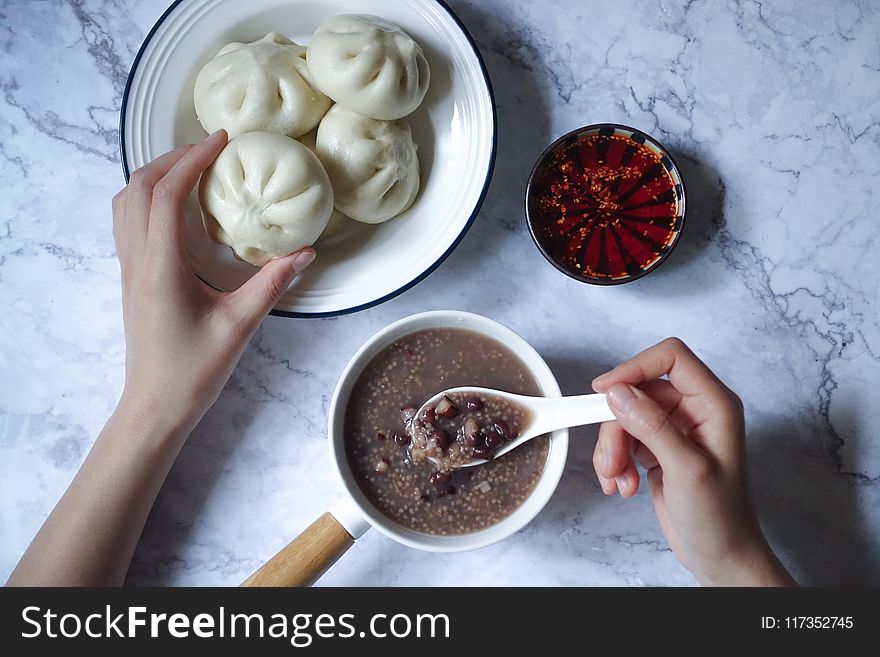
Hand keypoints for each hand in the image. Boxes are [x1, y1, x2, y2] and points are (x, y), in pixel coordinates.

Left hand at [112, 130, 315, 437]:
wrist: (156, 405)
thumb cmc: (194, 371)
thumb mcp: (240, 326)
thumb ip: (273, 285)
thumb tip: (306, 253)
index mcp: (161, 267)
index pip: (167, 195)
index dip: (192, 160)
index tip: (221, 141)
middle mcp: (137, 260)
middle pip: (138, 188)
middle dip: (172, 158)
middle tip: (210, 148)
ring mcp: (129, 269)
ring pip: (126, 202)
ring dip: (154, 175)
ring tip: (191, 168)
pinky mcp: (132, 278)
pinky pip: (128, 222)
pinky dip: (147, 198)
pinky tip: (176, 206)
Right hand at [591, 338, 793, 585]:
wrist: (720, 556)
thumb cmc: (721, 518)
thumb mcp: (686, 469)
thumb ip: (652, 426)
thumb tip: (619, 393)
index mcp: (714, 404)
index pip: (671, 357)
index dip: (635, 367)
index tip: (605, 391)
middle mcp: (695, 410)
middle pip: (637, 392)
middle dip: (616, 426)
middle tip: (610, 460)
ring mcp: (675, 429)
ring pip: (624, 417)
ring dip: (613, 449)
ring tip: (617, 479)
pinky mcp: (658, 448)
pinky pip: (623, 439)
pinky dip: (615, 461)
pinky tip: (623, 485)